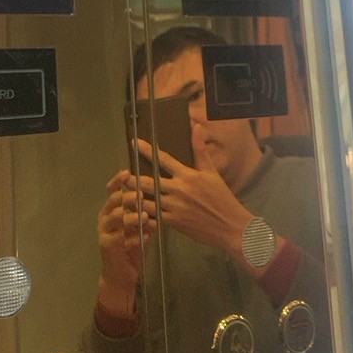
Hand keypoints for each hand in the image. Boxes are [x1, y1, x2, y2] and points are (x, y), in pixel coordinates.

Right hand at [96, 169, 156, 316]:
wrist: (121, 274)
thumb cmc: (132, 246)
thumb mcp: (140, 227)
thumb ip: (145, 213)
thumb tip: (158, 197)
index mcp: (111, 210)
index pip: (112, 191)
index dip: (118, 181)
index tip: (127, 172)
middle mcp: (105, 218)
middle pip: (113, 201)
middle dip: (127, 197)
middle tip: (140, 194)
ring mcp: (104, 231)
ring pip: (116, 218)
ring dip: (131, 216)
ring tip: (144, 216)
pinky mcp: (107, 245)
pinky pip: (121, 238)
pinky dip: (134, 237)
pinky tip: (146, 236)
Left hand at [127, 136, 253, 258]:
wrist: (230, 225)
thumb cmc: (221, 198)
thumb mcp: (212, 172)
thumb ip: (200, 150)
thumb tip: (197, 127)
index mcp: (187, 175)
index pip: (163, 159)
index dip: (147, 150)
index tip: (134, 143)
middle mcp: (178, 189)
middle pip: (149, 181)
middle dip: (133, 178)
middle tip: (122, 174)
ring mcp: (174, 206)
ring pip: (147, 200)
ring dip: (134, 197)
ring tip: (123, 193)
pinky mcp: (173, 222)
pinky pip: (153, 217)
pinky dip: (143, 214)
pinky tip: (134, 213)